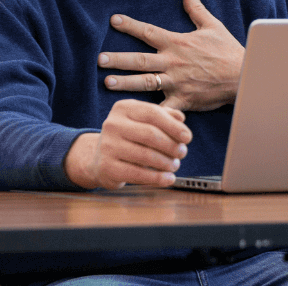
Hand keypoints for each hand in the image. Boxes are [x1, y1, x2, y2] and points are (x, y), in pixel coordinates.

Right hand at [64, 100, 191, 188]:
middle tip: (182, 153)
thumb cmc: (128, 138)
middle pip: (150, 134)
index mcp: (123, 108)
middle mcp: (112, 124)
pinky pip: (137, 174)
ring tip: (175, 165)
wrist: (100, 159)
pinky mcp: (107, 167)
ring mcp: (107, 146)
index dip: (173, 126)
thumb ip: (163, 116)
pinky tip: (168, 179)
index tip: (188, 137)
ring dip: (166, 163)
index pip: (153, 113)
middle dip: (171, 145)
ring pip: (145, 155)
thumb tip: (180, 118)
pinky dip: (157, 178)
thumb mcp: (143, 121)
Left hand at [98, 0, 243, 111]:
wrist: (244, 76)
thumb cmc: (228, 50)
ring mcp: (176, 82)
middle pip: (140, 60)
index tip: (113, 21)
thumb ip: (196, 8)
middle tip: (99, 59)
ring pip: (146, 82)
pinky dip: (151, 113)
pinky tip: (135, 116)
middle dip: (118, 59)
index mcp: (177, 43)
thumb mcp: (212, 25)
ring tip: (107, 83)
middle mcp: (173, 62)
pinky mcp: (183, 100)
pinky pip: (163, 108)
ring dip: (125, 83)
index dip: (130, 25)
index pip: (148, 31)